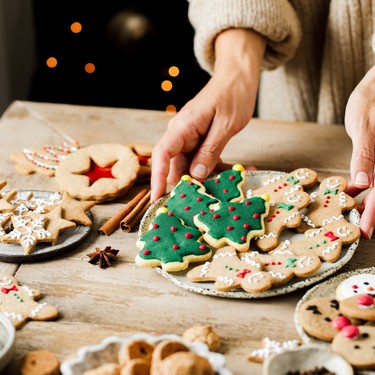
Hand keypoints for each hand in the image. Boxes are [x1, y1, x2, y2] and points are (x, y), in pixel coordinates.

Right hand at [151, 29, 265, 201]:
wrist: (238, 77)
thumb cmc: (233, 94)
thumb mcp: (225, 124)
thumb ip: (210, 150)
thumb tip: (196, 175)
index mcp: (183, 127)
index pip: (162, 154)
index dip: (157, 177)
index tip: (157, 198)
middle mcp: (183, 134)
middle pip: (177, 166)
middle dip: (191, 184)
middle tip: (209, 200)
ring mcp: (192, 138)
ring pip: (193, 167)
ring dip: (210, 178)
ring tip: (232, 185)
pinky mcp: (202, 141)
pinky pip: (205, 161)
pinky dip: (219, 168)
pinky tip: (238, 172)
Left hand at [345, 65, 374, 238]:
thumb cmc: (372, 99)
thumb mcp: (364, 126)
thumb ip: (365, 156)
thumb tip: (363, 184)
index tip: (366, 231)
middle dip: (373, 212)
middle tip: (361, 230)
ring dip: (370, 201)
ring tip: (354, 213)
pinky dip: (365, 185)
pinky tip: (353, 190)